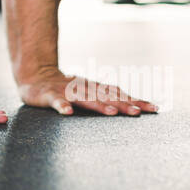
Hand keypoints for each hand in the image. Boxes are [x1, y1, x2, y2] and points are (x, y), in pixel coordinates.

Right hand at [18, 66, 158, 115]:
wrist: (35, 76)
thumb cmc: (66, 88)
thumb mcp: (88, 90)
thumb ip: (107, 96)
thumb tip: (135, 104)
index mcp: (94, 88)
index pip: (119, 94)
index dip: (136, 100)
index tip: (154, 108)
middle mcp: (83, 88)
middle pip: (106, 97)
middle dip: (122, 104)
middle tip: (138, 112)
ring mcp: (66, 91)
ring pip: (84, 98)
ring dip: (98, 105)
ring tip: (111, 113)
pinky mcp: (49, 95)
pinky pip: (56, 101)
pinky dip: (62, 106)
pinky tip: (67, 113)